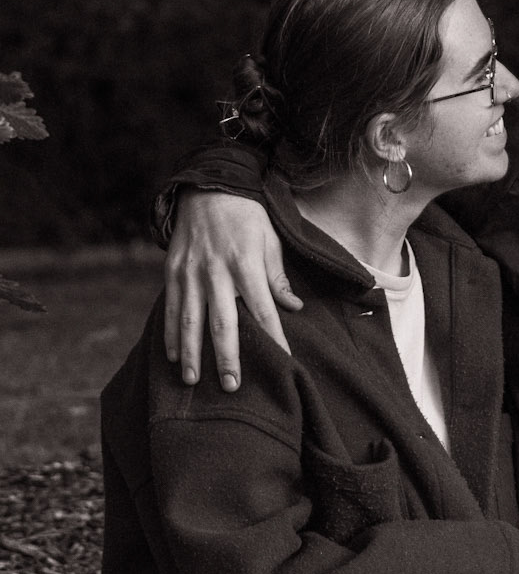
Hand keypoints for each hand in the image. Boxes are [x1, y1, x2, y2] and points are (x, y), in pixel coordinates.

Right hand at [164, 190, 301, 390]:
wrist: (209, 187)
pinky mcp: (173, 271)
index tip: (283, 361)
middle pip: (223, 322)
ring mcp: (190, 272)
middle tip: (232, 386)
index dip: (273, 337)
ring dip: (192, 353)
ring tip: (193, 381)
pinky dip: (170, 333)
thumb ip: (277, 277)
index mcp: (246, 264)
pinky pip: (170, 307)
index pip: (263, 310)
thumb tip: (293, 307)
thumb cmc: (247, 217)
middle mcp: (216, 271)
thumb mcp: (270, 241)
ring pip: (190, 320)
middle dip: (227, 357)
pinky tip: (173, 355)